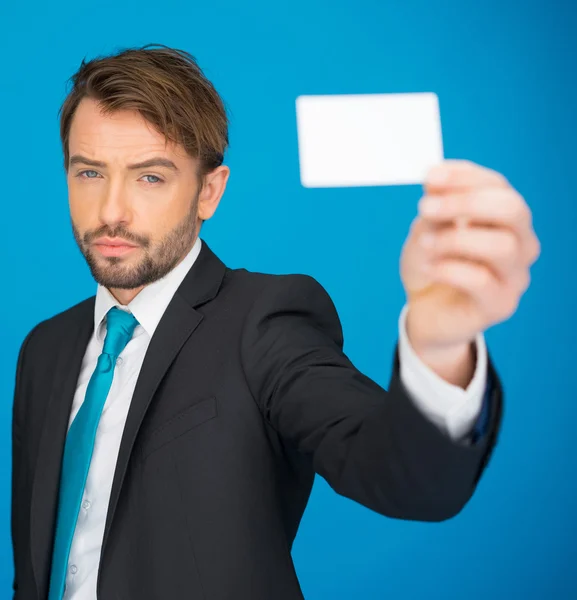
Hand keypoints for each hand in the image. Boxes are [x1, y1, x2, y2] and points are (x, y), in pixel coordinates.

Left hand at [400, 160, 539, 382]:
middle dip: (465, 202)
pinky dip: (447, 269)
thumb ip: (435, 209)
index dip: (464, 176)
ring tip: (425, 243)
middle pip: (512, 209)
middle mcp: (520, 244)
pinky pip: (480, 280)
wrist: (425, 312)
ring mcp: (514, 276)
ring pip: (501, 246)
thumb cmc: (432, 265)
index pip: (498, 186)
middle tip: (425, 207)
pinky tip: (428, 267)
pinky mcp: (500, 305)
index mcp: (504, 218)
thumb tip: (435, 180)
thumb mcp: (426, 230)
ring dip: (455, 239)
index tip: (429, 177)